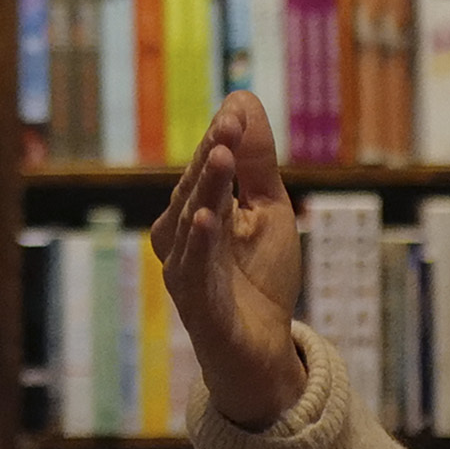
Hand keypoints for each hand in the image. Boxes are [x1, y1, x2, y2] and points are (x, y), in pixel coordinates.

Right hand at [148, 89, 310, 429]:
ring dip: (205, 189)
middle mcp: (180, 238)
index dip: (220, 139)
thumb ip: (256, 161)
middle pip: (194, 189)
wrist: (263, 350)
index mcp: (196, 211)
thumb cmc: (260, 278)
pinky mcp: (196, 304)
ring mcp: (184, 271)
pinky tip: (208, 218)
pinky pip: (194, 270)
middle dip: (211, 157)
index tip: (236, 110)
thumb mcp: (268, 210)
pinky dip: (200, 243)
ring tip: (219, 157)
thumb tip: (242, 98)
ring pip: (192, 223)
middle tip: (228, 126)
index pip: (206, 168)